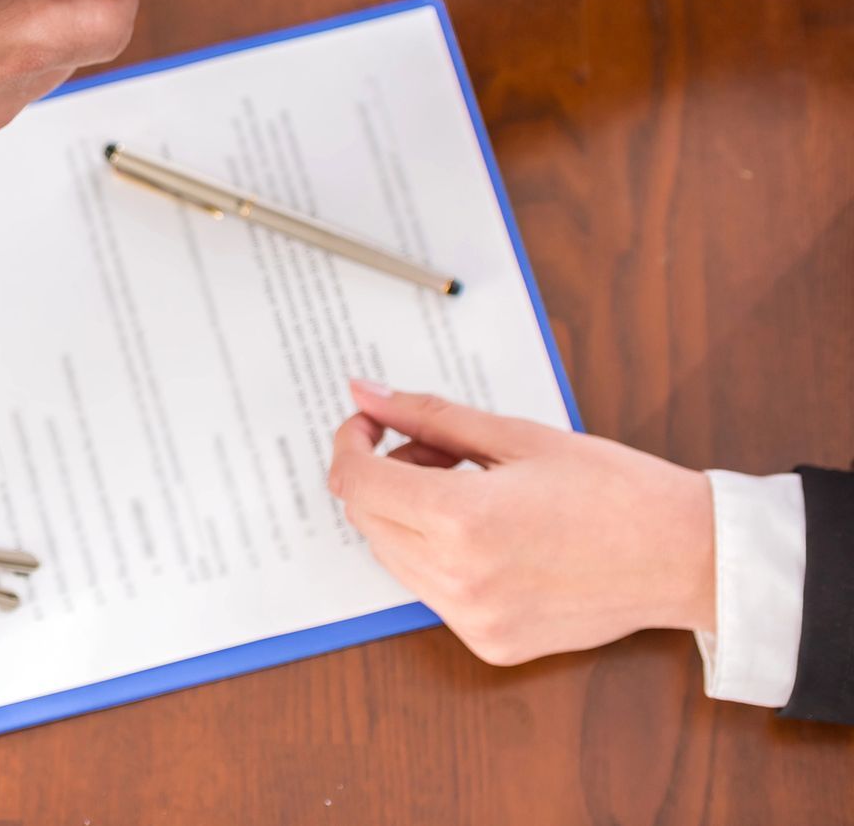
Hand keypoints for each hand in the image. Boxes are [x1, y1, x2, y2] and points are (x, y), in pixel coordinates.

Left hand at [327, 379, 715, 665]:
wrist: (686, 556)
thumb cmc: (613, 488)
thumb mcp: (516, 436)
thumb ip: (428, 416)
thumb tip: (364, 392)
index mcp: (461, 520)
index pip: (356, 482)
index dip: (350, 442)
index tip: (369, 423)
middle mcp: (458, 579)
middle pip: (368, 519)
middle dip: (383, 474)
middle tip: (434, 449)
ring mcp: (473, 620)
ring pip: (394, 556)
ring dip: (407, 515)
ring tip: (467, 487)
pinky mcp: (490, 643)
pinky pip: (431, 592)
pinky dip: (437, 555)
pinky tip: (488, 533)